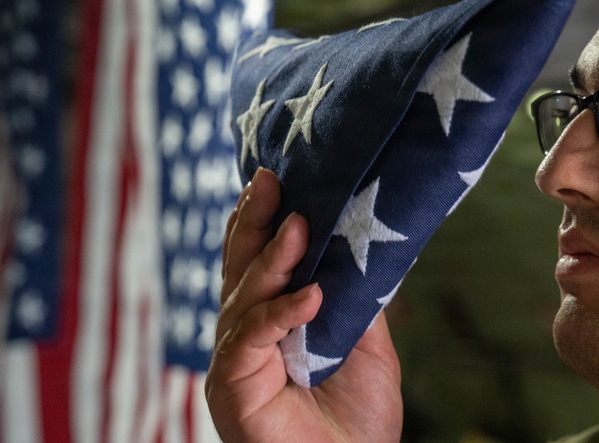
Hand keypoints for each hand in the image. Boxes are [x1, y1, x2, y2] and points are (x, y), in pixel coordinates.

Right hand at [206, 167, 402, 441]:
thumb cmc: (358, 423)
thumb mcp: (366, 347)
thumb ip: (354, 301)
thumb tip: (361, 249)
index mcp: (272, 324)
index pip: (259, 263)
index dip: (263, 222)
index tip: (277, 179)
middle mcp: (247, 337)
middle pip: (241, 268)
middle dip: (253, 222)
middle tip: (269, 180)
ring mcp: (237, 361)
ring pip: (244, 297)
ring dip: (273, 260)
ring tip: (300, 225)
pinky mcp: (232, 388)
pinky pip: (251, 340)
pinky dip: (281, 313)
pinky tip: (311, 295)